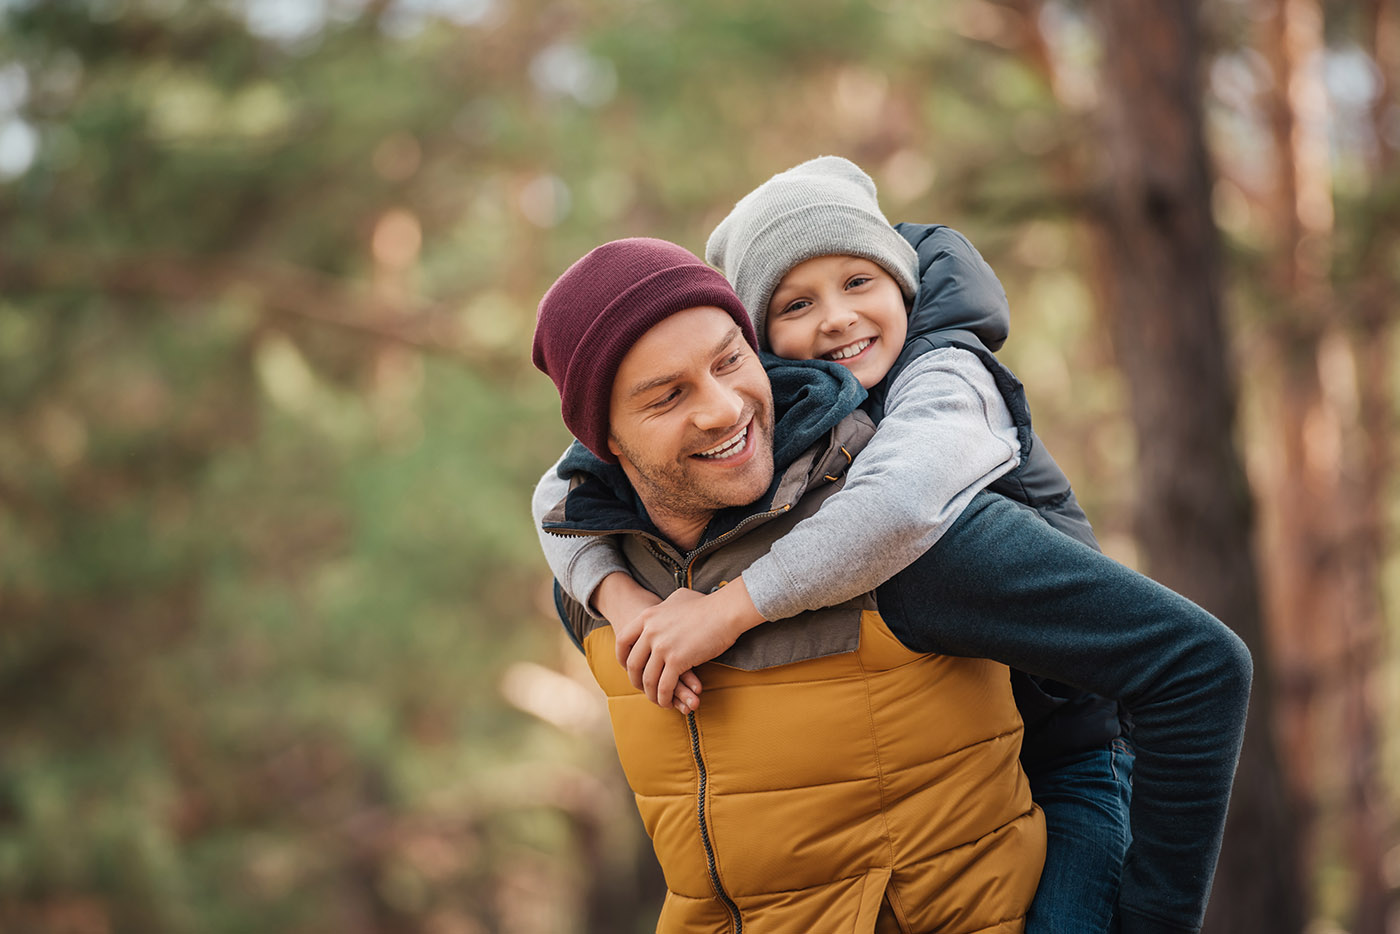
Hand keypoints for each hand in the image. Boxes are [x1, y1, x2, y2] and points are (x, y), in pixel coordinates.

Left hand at [625, 579, 765, 709]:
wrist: (725, 611)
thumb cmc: (707, 604)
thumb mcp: (677, 598)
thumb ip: (665, 607)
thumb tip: (664, 609)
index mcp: (648, 617)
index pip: (622, 640)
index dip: (622, 657)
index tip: (626, 667)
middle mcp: (650, 632)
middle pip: (633, 663)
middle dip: (636, 680)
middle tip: (643, 688)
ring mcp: (662, 646)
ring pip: (648, 679)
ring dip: (651, 694)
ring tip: (659, 700)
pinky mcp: (677, 660)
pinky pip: (664, 686)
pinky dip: (664, 698)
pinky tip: (669, 702)